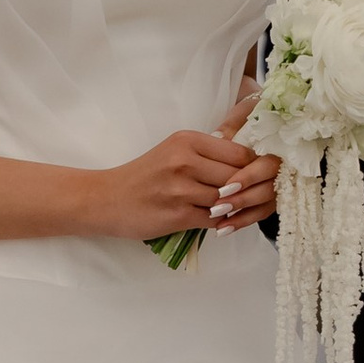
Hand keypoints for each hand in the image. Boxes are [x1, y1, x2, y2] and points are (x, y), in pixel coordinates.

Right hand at [92, 126, 272, 240]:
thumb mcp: (173, 151)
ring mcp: (181, 189)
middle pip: (237, 176)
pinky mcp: (178, 215)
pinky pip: (215, 219)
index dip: (252, 166)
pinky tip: (220, 221)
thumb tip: (247, 160)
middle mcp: (185, 161)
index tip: (256, 176)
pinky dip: (222, 222)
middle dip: (246, 189)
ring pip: (228, 199)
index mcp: (187, 140)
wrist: (107, 199)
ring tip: (234, 209)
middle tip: (252, 196)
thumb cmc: (144, 175)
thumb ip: (206, 153)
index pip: (239, 152)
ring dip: (233, 207)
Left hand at [218, 86, 282, 225]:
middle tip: (218, 206)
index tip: (227, 186)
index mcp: (281, 144)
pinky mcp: (274, 197)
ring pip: (266, 203)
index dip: (248, 177)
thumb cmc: (255, 117)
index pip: (268, 165)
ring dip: (242, 214)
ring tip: (218, 221)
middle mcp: (285, 165)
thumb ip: (232, 125)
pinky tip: (223, 229)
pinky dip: (243, 221)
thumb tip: (219, 138)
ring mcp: (281, 183)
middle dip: (243, 198)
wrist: (268, 127)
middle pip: (269, 188)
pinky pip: (261, 213)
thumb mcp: (244, 115)